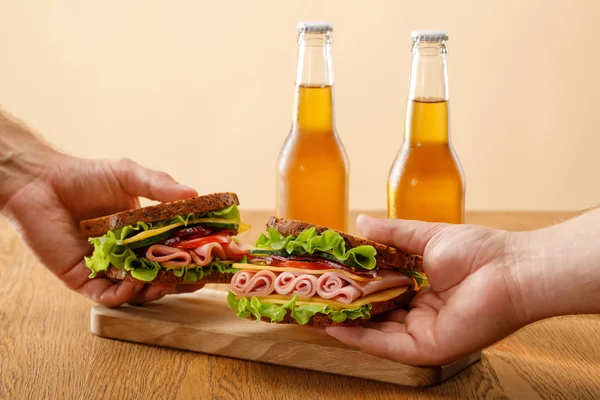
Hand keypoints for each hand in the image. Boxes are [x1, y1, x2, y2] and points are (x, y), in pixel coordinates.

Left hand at [2, 153, 203, 306]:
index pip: (175, 248)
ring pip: (138, 290)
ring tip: (165, 283)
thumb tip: (195, 195)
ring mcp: (108, 267)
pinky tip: (134, 285)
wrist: (40, 182)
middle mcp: (128, 252)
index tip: (216, 257)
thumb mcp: (129, 175)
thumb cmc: (85, 176)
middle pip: (161, 273)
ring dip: (155, 290)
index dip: (196, 255)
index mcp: (143, 231)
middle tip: (196, 278)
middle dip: (181, 279)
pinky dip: (125, 295)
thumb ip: (160, 185)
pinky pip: (109, 296)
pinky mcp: (84, 278)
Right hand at [324, 214, 528, 365]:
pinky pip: (385, 345)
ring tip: (312, 311)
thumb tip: (360, 221)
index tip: (326, 277)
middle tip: (312, 296)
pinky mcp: (426, 347)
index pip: (379, 291)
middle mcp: (419, 313)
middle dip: (343, 306)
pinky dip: (358, 338)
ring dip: (344, 323)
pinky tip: (334, 328)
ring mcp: (421, 332)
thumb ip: (392, 234)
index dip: (352, 285)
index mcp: (421, 289)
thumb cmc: (477, 250)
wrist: (511, 269)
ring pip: (374, 331)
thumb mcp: (425, 237)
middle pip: (373, 313)